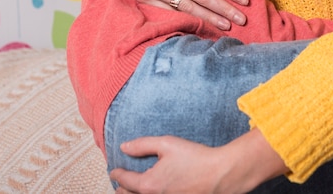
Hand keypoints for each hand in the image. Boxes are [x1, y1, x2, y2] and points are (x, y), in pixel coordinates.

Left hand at [111, 130, 286, 193]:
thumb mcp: (167, 143)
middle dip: (121, 189)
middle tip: (119, 183)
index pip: (124, 181)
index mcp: (148, 184)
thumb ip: (143, 144)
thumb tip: (124, 147)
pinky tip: (152, 189)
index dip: (117, 175)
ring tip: (131, 189)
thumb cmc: (194, 158)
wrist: (219, 175)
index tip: (113, 171)